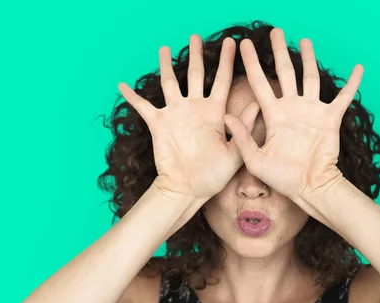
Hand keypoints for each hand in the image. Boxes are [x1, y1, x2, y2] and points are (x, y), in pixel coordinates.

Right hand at [118, 34, 259, 200]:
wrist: (188, 190)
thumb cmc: (213, 175)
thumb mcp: (236, 152)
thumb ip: (244, 128)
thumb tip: (258, 104)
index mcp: (214, 113)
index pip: (222, 81)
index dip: (227, 62)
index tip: (233, 43)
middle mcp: (195, 109)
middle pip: (196, 75)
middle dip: (197, 55)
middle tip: (195, 36)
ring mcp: (175, 114)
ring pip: (170, 83)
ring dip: (166, 66)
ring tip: (164, 48)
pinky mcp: (158, 124)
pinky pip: (142, 106)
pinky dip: (132, 96)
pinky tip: (121, 84)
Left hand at [222, 28, 363, 200]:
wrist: (309, 187)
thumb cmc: (282, 178)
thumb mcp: (255, 159)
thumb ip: (242, 137)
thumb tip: (225, 115)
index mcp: (274, 115)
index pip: (260, 83)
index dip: (252, 64)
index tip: (244, 45)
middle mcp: (292, 108)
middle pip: (285, 73)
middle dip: (279, 52)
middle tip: (275, 32)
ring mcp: (312, 112)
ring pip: (311, 78)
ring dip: (310, 59)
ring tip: (306, 41)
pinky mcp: (331, 119)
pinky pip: (344, 97)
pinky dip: (352, 84)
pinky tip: (358, 68)